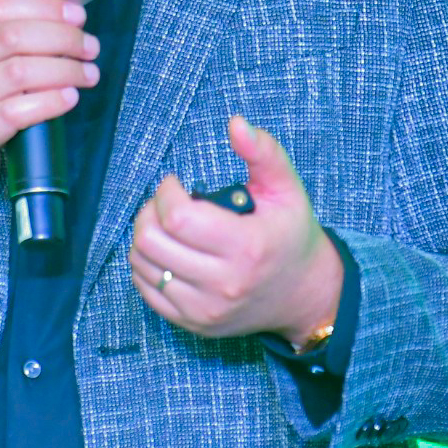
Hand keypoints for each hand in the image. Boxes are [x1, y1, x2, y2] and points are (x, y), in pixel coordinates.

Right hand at [0, 0, 99, 206]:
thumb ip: (1, 38)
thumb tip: (62, 18)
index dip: (42, 6)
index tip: (76, 15)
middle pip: (13, 36)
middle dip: (62, 37)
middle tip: (89, 47)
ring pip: (18, 73)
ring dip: (64, 70)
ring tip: (88, 74)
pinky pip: (16, 113)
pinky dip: (49, 102)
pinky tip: (69, 98)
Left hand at [128, 115, 343, 343]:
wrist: (304, 294)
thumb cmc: (291, 235)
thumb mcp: (286, 189)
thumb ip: (263, 152)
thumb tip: (235, 123)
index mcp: (246, 246)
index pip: (178, 218)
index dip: (165, 193)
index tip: (176, 184)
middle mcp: (224, 283)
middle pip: (152, 243)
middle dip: (149, 212)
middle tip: (165, 203)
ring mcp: (206, 309)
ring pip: (143, 266)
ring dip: (144, 237)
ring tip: (165, 226)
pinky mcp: (193, 324)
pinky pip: (147, 291)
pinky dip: (146, 266)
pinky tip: (165, 252)